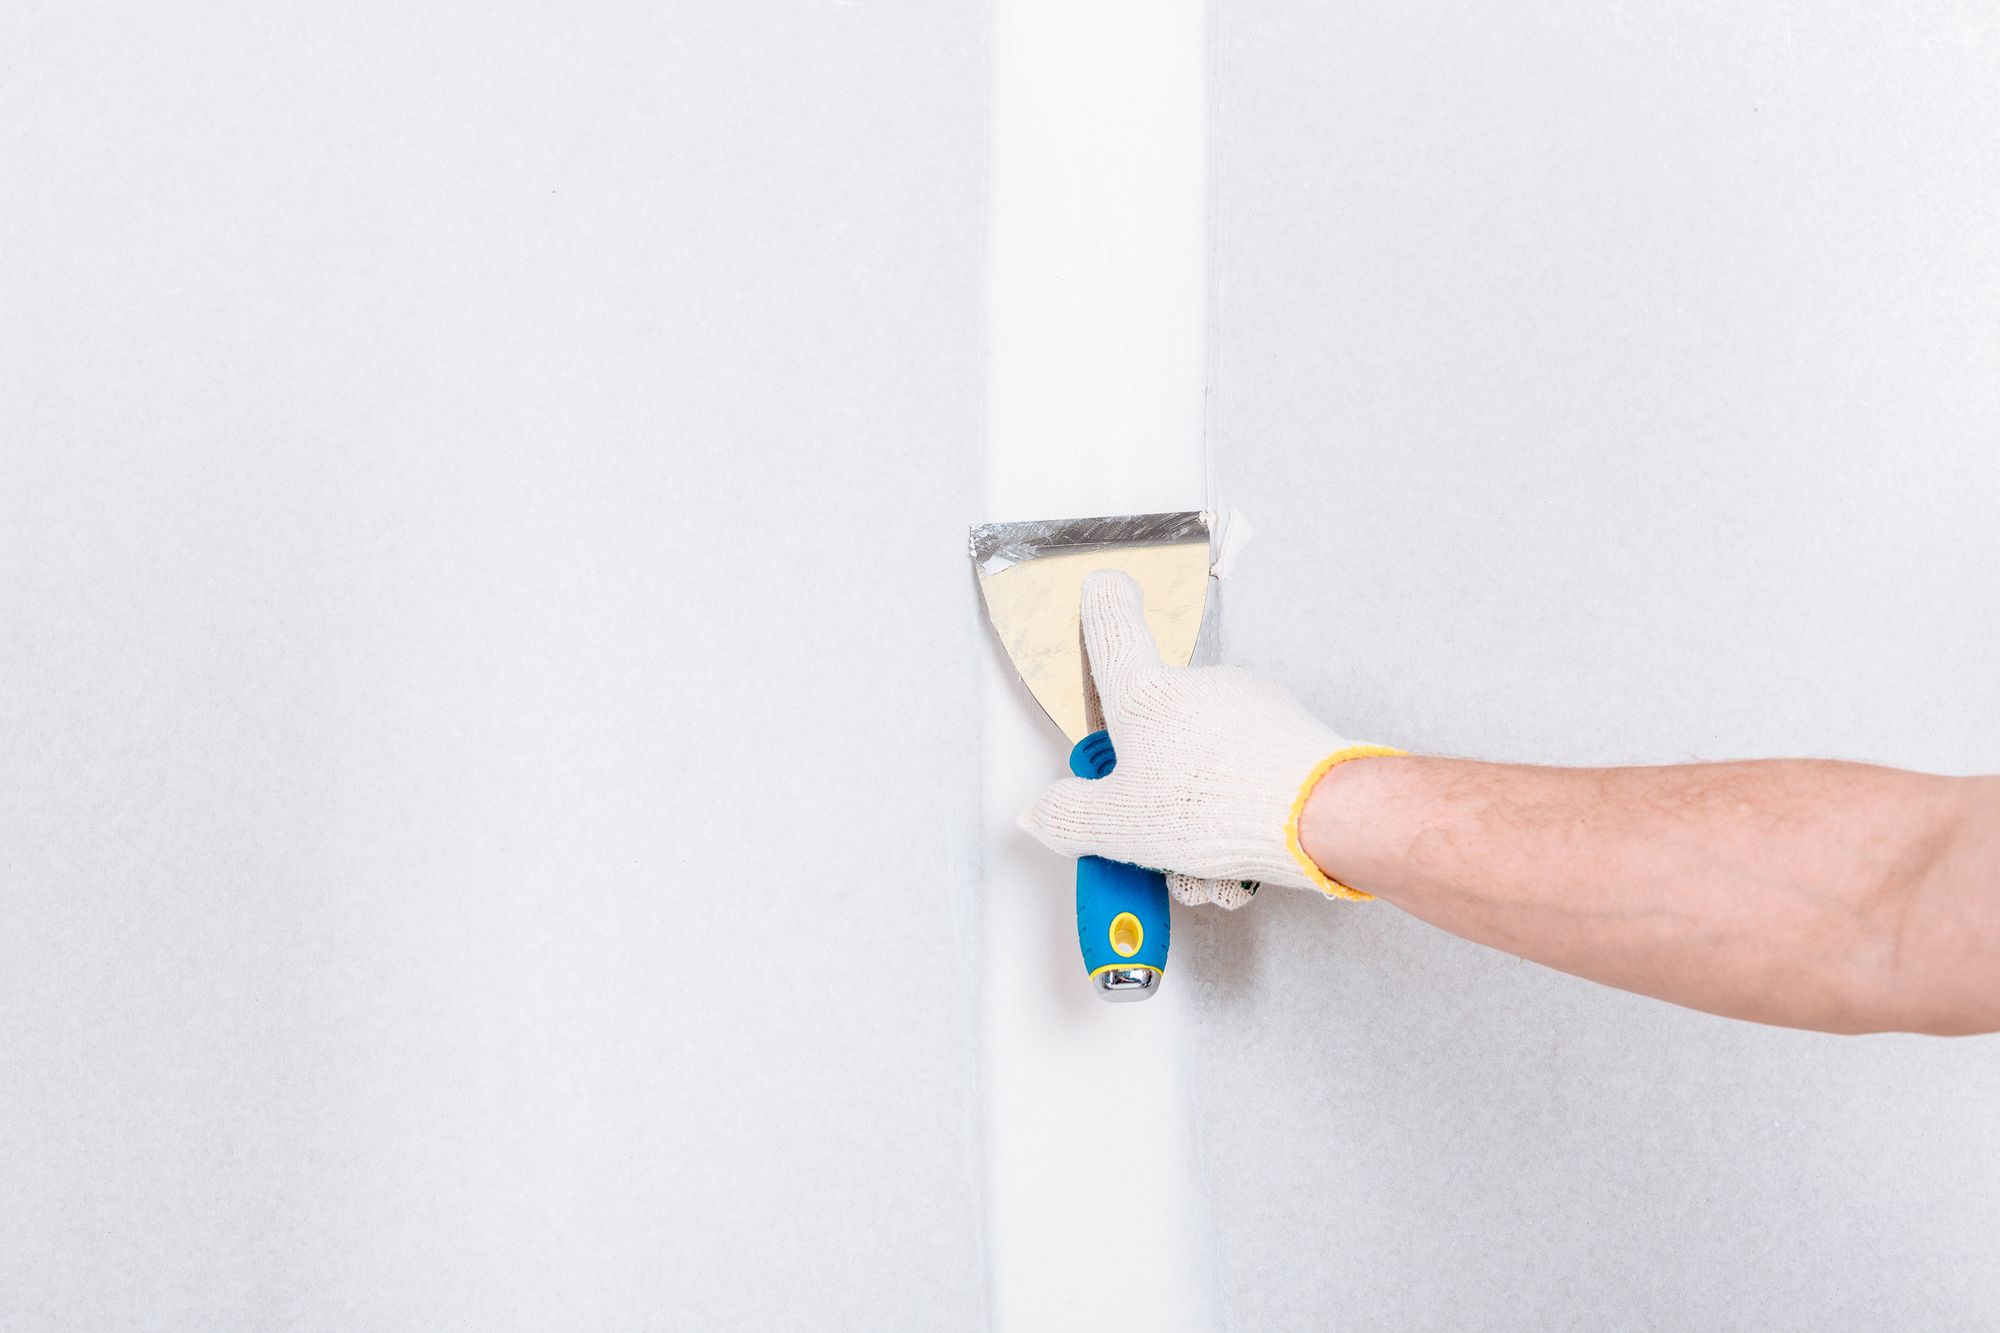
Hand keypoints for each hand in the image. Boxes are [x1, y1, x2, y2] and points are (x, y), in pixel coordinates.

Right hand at [1017, 570, 1397, 902]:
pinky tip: (1238, 867)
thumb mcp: (1118, 825)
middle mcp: (1200, 688)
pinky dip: (1237, 821)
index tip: (1103, 586)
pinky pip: (1247, 777)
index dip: (1103, 609)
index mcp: (1147, 696)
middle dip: (1152, 787)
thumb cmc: (1217, 804)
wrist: (1320, 817)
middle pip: (1159, 727)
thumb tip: (1043, 813)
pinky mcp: (1290, 736)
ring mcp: (1251, 707)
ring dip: (1197, 821)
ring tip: (1204, 870)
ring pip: (1206, 763)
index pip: (1115, 634)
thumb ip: (1070, 817)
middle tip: (1149, 834)